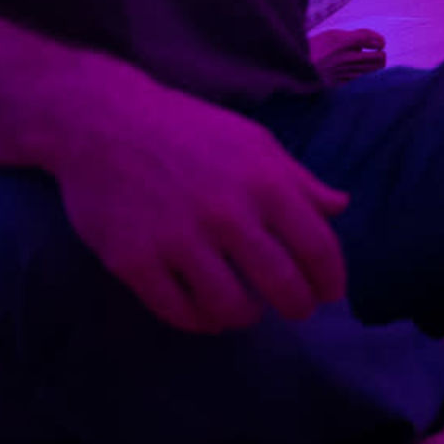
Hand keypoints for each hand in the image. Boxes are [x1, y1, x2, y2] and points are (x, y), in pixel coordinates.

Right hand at [46, 85, 351, 332]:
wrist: (102, 122)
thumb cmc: (189, 130)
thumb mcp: (255, 143)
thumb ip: (299, 180)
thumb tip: (341, 207)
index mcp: (266, 183)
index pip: (317, 247)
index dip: (330, 278)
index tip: (330, 293)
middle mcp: (227, 215)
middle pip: (281, 284)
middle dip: (297, 306)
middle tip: (297, 310)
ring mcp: (177, 240)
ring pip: (229, 306)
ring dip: (246, 316)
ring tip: (248, 311)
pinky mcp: (133, 260)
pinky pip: (176, 311)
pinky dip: (199, 321)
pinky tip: (206, 314)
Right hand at [310, 26, 388, 85]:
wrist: (293, 67)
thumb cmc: (312, 48)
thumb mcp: (331, 35)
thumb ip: (351, 36)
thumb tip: (371, 40)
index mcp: (341, 42)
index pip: (369, 39)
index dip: (379, 40)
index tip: (380, 43)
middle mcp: (345, 57)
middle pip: (377, 58)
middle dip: (381, 55)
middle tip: (377, 54)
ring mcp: (343, 71)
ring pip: (372, 70)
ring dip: (376, 67)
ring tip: (373, 64)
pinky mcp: (338, 82)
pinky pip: (359, 80)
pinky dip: (364, 76)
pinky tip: (361, 73)